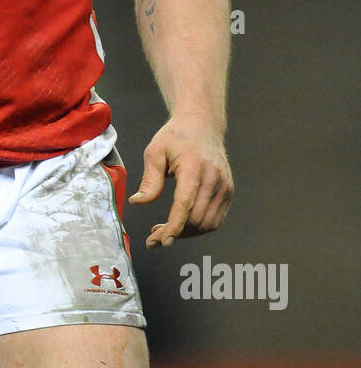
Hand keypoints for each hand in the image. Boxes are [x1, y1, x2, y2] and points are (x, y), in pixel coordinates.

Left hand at [129, 115, 232, 248]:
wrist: (202, 125)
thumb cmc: (175, 137)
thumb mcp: (155, 152)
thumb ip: (149, 179)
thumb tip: (138, 202)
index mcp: (194, 167)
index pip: (186, 203)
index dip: (174, 226)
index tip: (162, 241)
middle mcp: (214, 178)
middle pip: (196, 218)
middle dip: (174, 233)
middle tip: (152, 237)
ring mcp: (224, 186)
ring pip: (207, 224)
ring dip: (186, 233)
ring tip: (165, 231)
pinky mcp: (228, 191)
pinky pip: (215, 220)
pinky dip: (198, 228)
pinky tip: (181, 224)